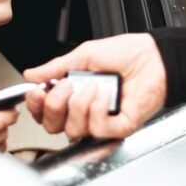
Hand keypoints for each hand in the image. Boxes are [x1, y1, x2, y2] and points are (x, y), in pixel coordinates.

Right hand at [23, 33, 165, 139]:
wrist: (154, 58)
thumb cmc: (125, 54)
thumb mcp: (84, 55)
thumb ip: (56, 67)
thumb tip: (31, 74)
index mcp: (72, 94)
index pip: (44, 112)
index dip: (36, 106)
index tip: (37, 91)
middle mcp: (83, 110)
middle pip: (52, 127)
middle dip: (53, 106)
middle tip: (66, 85)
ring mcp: (100, 121)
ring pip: (73, 131)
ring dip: (79, 106)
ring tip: (92, 86)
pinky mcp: (118, 127)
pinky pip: (97, 129)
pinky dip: (97, 110)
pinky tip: (105, 94)